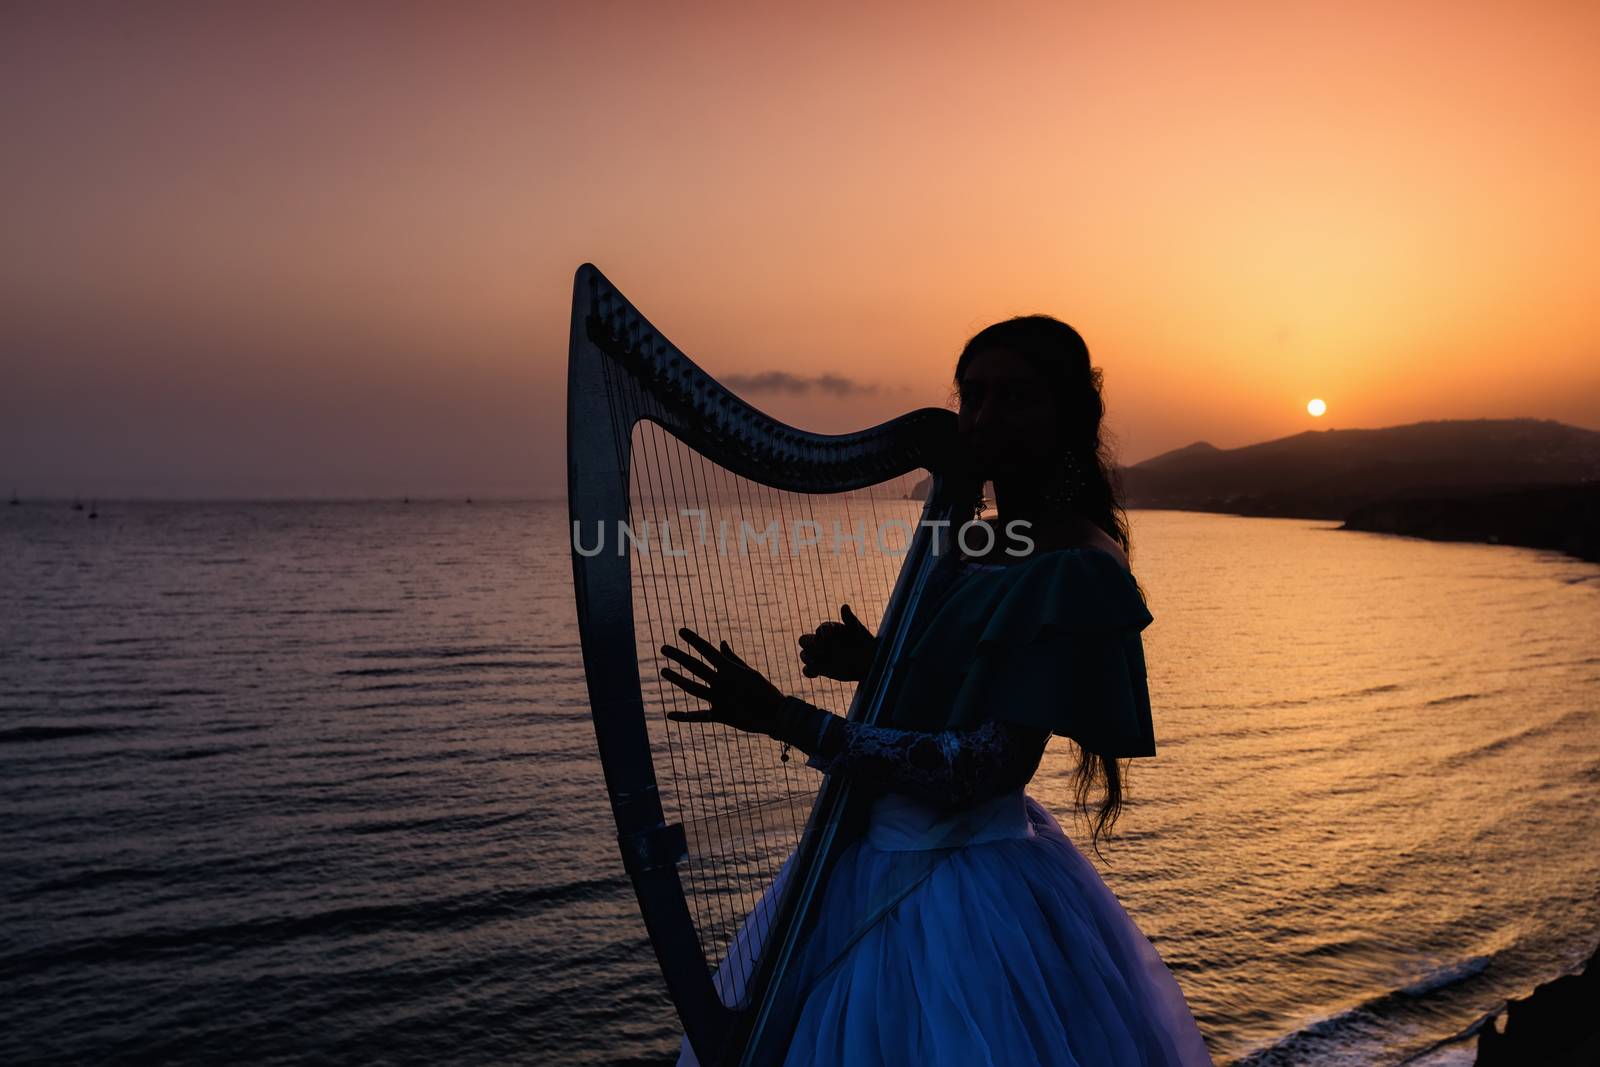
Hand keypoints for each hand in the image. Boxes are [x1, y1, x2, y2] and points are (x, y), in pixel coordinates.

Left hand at [660, 627, 784, 734]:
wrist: (777, 715)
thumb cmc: (764, 691)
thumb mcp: (749, 672)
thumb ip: (732, 658)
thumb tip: (721, 642)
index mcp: (730, 670)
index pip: (708, 650)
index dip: (693, 640)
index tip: (680, 631)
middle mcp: (722, 683)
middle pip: (695, 667)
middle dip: (678, 656)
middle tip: (663, 648)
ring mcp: (719, 700)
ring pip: (693, 688)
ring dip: (677, 679)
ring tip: (664, 670)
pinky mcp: (720, 716)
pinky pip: (699, 716)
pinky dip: (684, 716)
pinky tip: (669, 714)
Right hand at [797, 604, 875, 681]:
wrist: (869, 662)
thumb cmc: (865, 643)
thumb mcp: (858, 631)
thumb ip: (850, 620)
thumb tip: (844, 606)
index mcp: (829, 630)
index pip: (820, 630)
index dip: (824, 633)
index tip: (831, 636)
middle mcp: (822, 641)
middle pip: (804, 641)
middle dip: (809, 644)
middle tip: (821, 649)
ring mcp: (820, 655)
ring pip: (804, 655)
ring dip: (808, 658)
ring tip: (819, 661)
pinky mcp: (820, 669)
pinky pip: (807, 670)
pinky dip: (809, 671)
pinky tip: (816, 673)